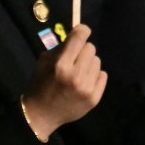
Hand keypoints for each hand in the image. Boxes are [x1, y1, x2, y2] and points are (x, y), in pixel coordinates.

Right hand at [21, 24, 106, 139]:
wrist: (42, 114)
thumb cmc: (41, 84)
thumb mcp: (44, 61)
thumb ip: (61, 48)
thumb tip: (78, 35)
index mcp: (61, 64)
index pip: (80, 37)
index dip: (82, 31)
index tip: (81, 32)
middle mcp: (76, 75)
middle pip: (91, 48)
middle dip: (82, 50)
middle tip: (74, 59)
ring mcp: (87, 88)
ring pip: (97, 61)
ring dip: (88, 63)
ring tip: (78, 73)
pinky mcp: (94, 98)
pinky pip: (103, 75)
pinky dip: (94, 76)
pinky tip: (84, 82)